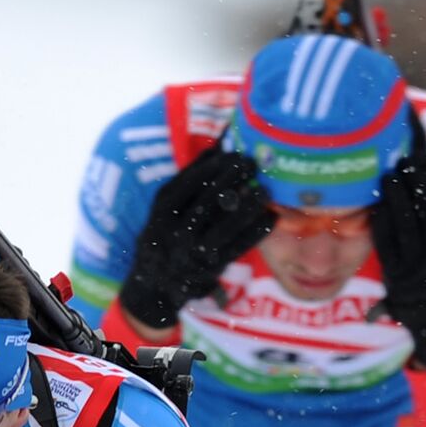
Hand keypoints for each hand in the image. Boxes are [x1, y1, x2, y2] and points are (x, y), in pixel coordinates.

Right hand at [119, 146, 276, 328]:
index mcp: (162, 210)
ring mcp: (193, 252)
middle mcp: (175, 231)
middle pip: (208, 201)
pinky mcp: (211, 268)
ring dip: (248, 207)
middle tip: (253, 164)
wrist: (156, 282)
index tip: (235, 153)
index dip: (214, 166)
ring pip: (225, 226)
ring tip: (265, 191)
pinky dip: (255, 232)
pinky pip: (237, 248)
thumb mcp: (166, 205)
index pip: (189, 182)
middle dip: (233, 180)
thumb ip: (190, 177)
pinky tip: (270, 218)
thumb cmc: (165, 232)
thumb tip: (220, 144)